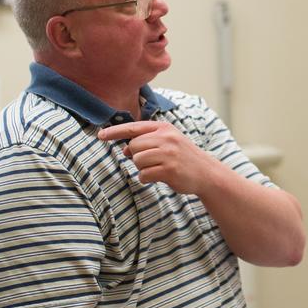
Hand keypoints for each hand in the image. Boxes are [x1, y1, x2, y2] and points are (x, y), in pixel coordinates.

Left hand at [98, 120, 219, 194]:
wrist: (206, 172)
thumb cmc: (183, 157)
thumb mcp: (168, 142)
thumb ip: (146, 142)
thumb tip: (124, 149)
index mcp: (164, 128)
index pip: (134, 128)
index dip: (115, 131)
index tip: (100, 135)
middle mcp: (166, 138)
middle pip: (134, 146)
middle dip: (137, 156)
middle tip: (151, 161)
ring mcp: (168, 154)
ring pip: (137, 160)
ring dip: (142, 168)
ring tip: (157, 169)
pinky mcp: (169, 170)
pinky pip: (144, 175)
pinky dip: (147, 179)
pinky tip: (160, 177)